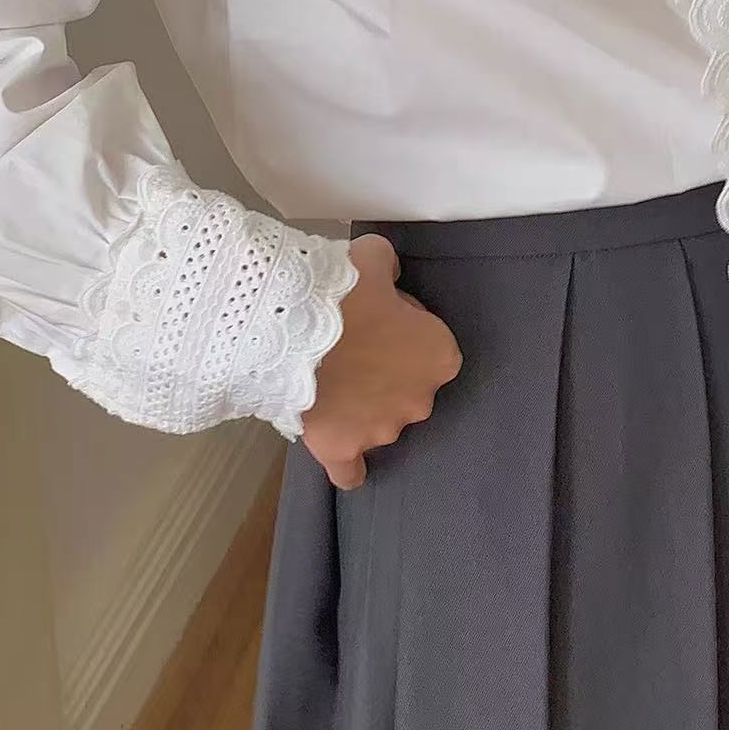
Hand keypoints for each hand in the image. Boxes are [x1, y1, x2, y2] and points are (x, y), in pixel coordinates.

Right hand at [301, 232, 461, 489]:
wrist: (290, 328)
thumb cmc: (340, 291)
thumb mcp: (372, 258)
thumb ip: (387, 267)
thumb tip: (385, 273)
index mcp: (438, 355)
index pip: (431, 346)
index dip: (404, 331)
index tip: (377, 319)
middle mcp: (419, 400)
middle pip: (407, 387)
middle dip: (385, 370)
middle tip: (348, 345)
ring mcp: (381, 429)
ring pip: (379, 423)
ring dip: (361, 406)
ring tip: (326, 379)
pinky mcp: (342, 448)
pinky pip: (350, 470)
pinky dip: (347, 465)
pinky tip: (340, 451)